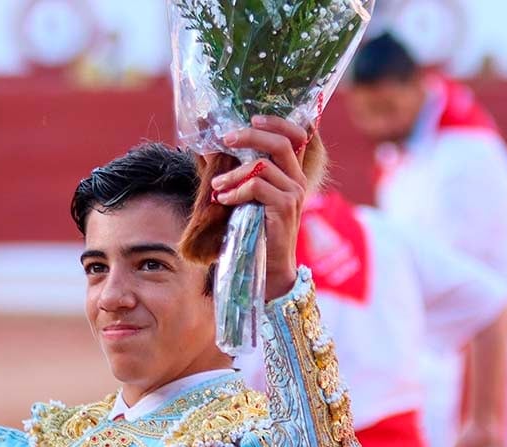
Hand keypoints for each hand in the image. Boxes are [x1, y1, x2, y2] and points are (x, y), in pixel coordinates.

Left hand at [209, 116, 310, 298]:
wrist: (267, 269)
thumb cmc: (253, 233)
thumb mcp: (245, 198)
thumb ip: (237, 175)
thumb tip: (208, 149)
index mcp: (292, 175)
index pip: (295, 136)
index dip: (276, 122)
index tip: (253, 116)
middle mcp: (298, 181)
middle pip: (281, 142)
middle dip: (251, 135)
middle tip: (226, 139)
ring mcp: (294, 194)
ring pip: (263, 166)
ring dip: (233, 173)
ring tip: (216, 186)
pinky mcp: (285, 208)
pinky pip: (257, 187)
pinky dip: (236, 191)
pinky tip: (224, 200)